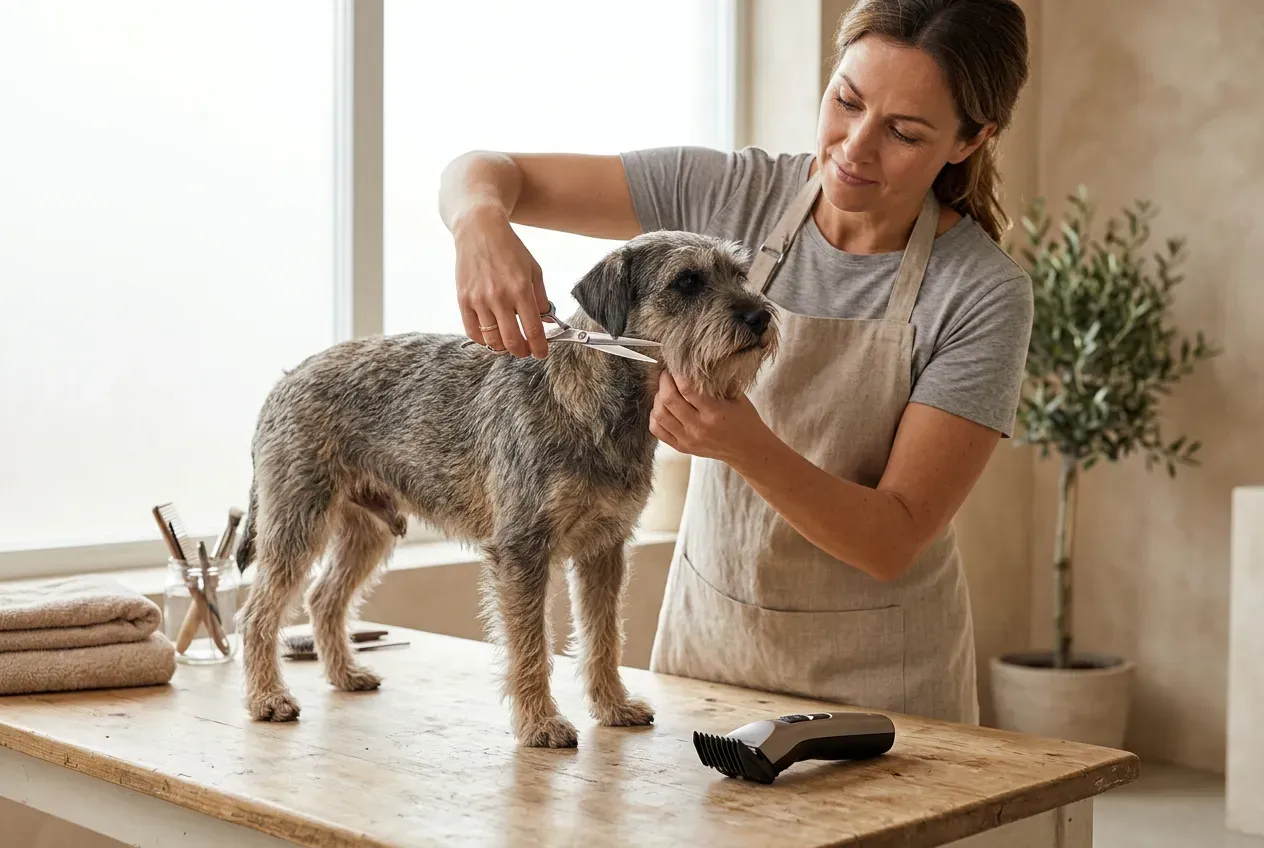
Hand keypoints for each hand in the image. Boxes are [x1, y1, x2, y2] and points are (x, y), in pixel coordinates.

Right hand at [452, 205, 550, 357]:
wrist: (479, 230)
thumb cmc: (509, 249)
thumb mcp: (534, 270)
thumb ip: (541, 298)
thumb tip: (546, 322)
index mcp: (521, 289)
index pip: (533, 330)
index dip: (539, 347)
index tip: (541, 353)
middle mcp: (499, 297)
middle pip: (512, 341)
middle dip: (522, 352)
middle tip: (526, 351)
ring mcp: (479, 300)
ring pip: (492, 340)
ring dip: (503, 347)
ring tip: (509, 343)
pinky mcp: (463, 300)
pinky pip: (473, 332)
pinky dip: (484, 340)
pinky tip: (491, 335)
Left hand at [650, 371, 772, 465]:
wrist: (747, 450)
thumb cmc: (744, 419)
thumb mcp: (737, 397)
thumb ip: (716, 382)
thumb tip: (695, 365)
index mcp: (715, 413)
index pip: (687, 389)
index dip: (677, 374)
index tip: (676, 366)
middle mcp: (699, 428)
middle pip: (669, 400)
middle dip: (664, 382)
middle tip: (667, 374)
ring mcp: (688, 439)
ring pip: (660, 415)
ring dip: (658, 398)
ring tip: (664, 390)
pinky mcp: (682, 447)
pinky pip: (658, 431)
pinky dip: (655, 416)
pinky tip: (662, 408)